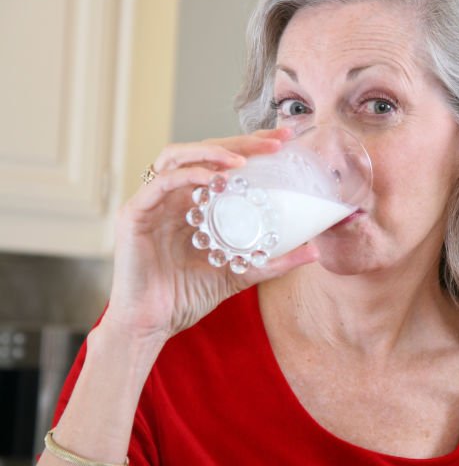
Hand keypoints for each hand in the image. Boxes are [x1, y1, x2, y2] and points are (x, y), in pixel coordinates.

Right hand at [103, 128, 319, 342]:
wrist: (152, 324)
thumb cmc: (188, 296)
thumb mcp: (241, 272)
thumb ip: (274, 260)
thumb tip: (315, 250)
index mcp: (196, 203)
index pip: (225, 163)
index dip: (253, 146)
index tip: (286, 141)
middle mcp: (174, 196)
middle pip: (206, 152)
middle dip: (242, 142)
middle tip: (276, 142)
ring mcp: (153, 202)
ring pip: (178, 156)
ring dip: (213, 151)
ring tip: (243, 159)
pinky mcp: (135, 214)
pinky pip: (161, 183)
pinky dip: (189, 175)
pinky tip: (213, 178)